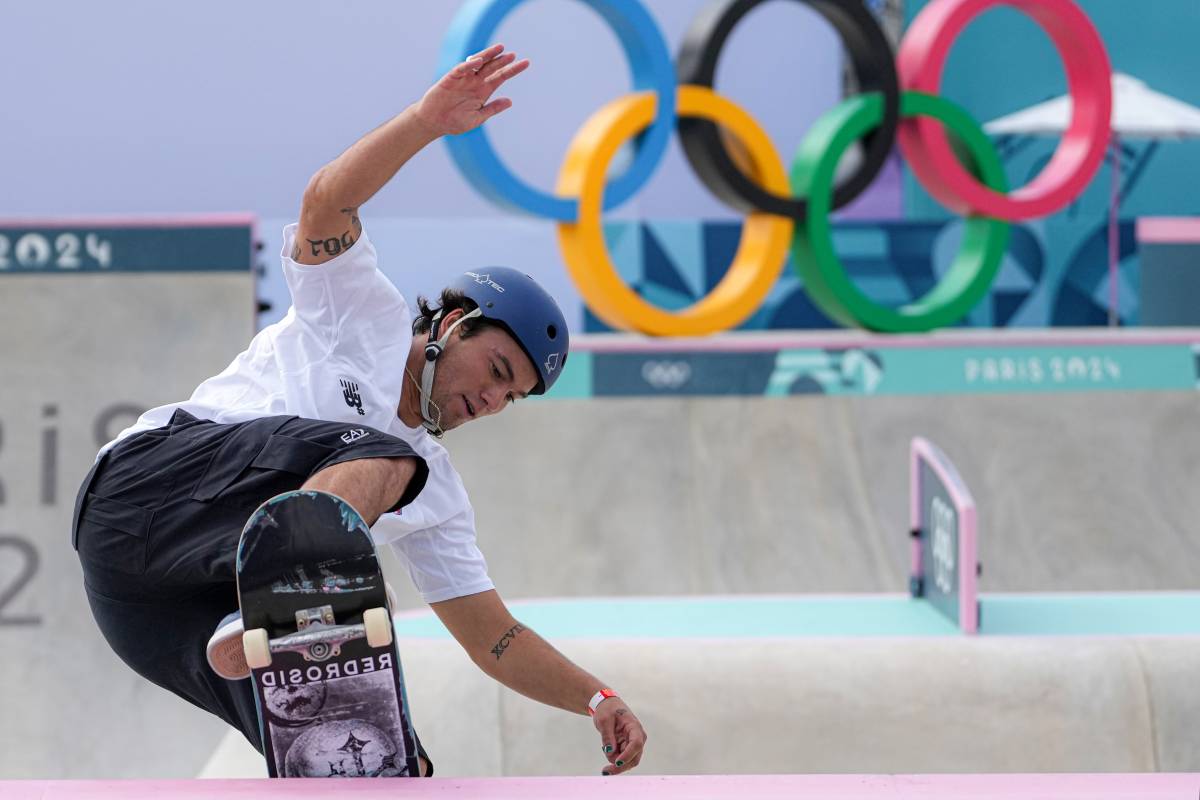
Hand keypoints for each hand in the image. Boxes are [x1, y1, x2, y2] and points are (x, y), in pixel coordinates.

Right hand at [414, 43, 529, 136]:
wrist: (434, 124)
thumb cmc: (455, 122)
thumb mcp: (478, 117)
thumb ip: (492, 108)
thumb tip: (510, 101)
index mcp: (483, 91)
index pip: (501, 77)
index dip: (513, 69)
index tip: (526, 63)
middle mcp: (475, 82)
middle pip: (492, 68)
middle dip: (502, 61)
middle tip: (513, 55)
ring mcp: (463, 79)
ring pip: (477, 63)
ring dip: (488, 55)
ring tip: (500, 48)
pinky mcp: (450, 79)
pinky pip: (460, 69)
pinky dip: (468, 65)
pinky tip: (478, 61)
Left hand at [593, 698, 646, 775]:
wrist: (608, 706)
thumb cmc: (607, 710)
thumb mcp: (604, 720)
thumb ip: (607, 736)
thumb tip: (610, 752)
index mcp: (634, 727)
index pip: (636, 744)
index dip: (628, 755)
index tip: (616, 762)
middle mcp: (638, 737)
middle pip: (634, 758)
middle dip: (621, 766)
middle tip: (605, 771)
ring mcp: (633, 744)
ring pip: (628, 761)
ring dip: (615, 761)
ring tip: (604, 747)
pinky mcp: (628, 748)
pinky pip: (622, 759)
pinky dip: (613, 757)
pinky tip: (607, 748)